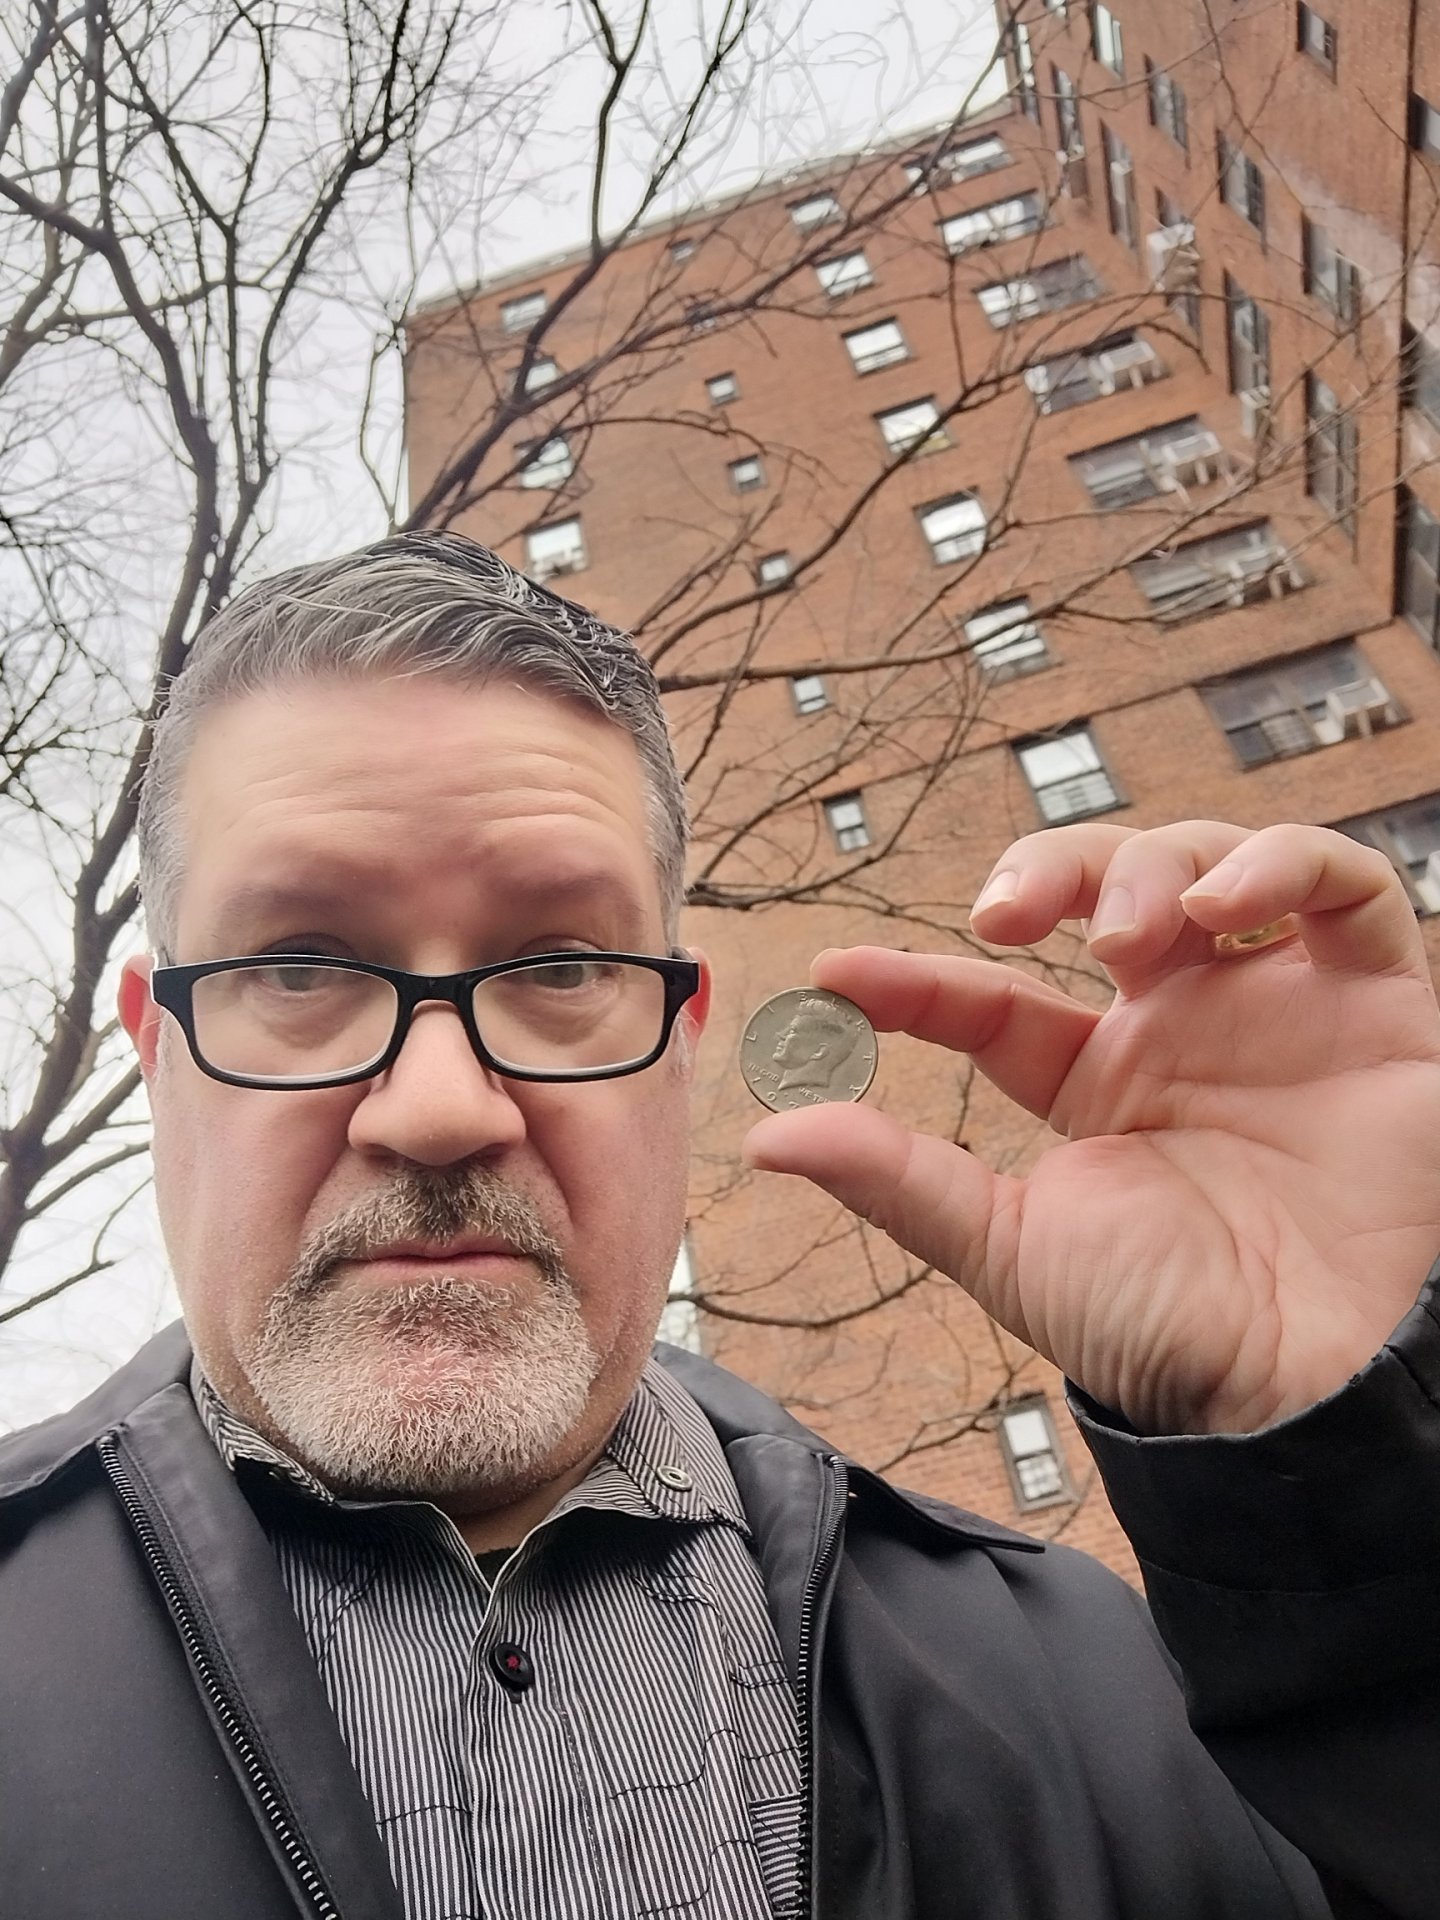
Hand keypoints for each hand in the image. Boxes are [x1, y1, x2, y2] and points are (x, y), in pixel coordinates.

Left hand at [742, 822, 1439, 1434]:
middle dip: (1052, 870)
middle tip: (1011, 912)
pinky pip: (1345, 888)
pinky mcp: (1376, 1001)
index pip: (992, 999)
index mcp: (1095, 1083)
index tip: (838, 975)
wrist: (1306, 1381)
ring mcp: (1278, 1006)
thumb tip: (769, 1138)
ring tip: (1125, 937)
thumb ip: (899, 1180)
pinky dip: (1282, 865)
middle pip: (1107, 887)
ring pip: (1211, 861)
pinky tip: (1221, 905)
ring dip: (1151, 865)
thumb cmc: (1167, 1327)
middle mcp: (1181, 1027)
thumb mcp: (1012, 1246)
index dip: (914, 977)